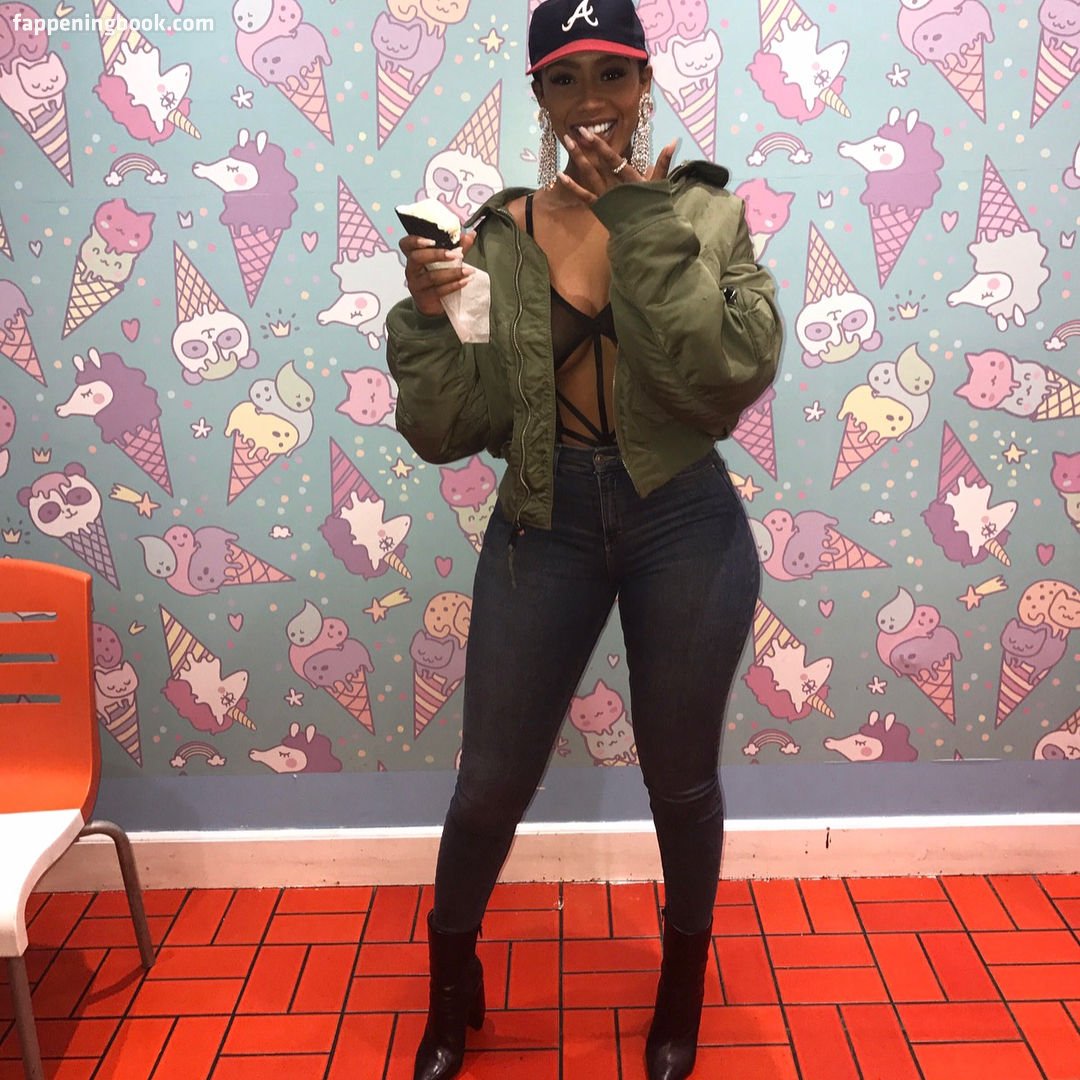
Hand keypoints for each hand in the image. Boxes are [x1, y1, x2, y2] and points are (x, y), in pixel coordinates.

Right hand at [400, 232, 475, 317]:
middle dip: (437, 254)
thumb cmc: (438, 278)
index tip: (432, 240)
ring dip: (452, 273)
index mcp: (414, 256)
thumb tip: (471, 234)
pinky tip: (464, 281)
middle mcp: (411, 269)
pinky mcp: (423, 298)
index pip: (406, 244)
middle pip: (417, 258)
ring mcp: (416, 284)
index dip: (415, 240)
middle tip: (457, 255)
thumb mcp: (446, 261)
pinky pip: (438, 291)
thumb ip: (457, 247)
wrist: (434, 305)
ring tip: (468, 271)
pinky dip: (453, 285)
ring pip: (431, 277)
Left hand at [556, 130, 678, 205]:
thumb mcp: (660, 183)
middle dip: (585, 147)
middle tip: (573, 132)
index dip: (600, 145)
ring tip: (567, 143)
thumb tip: (674, 140)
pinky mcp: (599, 207)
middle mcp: (615, 185)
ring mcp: (606, 196)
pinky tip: (560, 175)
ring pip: (589, 175)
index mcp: (629, 177)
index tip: (588, 132)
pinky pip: (583, 196)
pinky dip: (572, 186)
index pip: (612, 158)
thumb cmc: (653, 206)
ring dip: (578, 158)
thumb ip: (664, 161)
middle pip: (597, 163)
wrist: (646, 232)